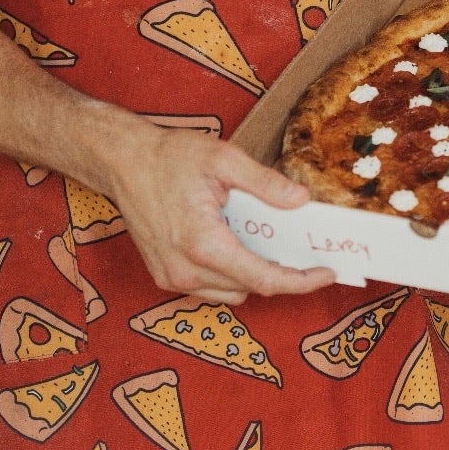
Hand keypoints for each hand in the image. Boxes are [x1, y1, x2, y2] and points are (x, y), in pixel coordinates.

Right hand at [98, 117, 336, 306]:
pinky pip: (209, 287)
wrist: (122, 161)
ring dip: (251, 274)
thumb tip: (301, 201)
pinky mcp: (164, 276)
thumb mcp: (223, 158)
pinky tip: (231, 242)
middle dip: (278, 273)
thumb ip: (265, 183)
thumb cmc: (169, 156)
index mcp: (203, 244)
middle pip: (249, 288)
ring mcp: (172, 277)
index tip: (326, 273)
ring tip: (262, 240)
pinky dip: (227, 272)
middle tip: (298, 247)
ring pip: (229, 293)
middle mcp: (185, 271)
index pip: (263, 279)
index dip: (300, 281)